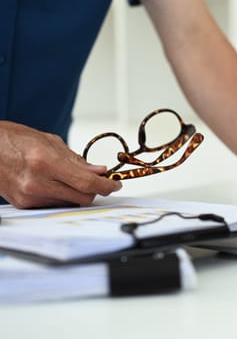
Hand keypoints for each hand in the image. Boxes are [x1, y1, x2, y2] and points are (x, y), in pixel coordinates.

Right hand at [0, 121, 121, 207]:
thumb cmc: (13, 140)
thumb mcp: (49, 142)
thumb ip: (77, 160)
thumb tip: (99, 171)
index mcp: (45, 162)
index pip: (86, 183)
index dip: (106, 185)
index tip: (115, 184)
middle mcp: (37, 182)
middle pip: (82, 197)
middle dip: (95, 190)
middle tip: (98, 180)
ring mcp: (29, 196)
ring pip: (70, 203)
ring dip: (78, 193)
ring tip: (70, 177)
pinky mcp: (24, 204)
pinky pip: (55, 204)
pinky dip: (63, 196)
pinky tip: (56, 183)